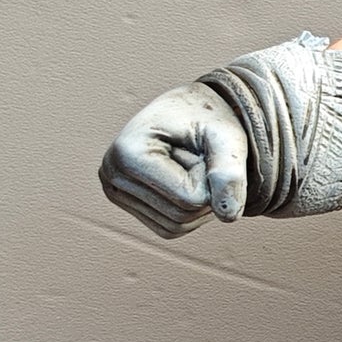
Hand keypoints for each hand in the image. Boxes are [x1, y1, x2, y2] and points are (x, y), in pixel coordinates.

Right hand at [98, 84, 247, 237]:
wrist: (191, 112)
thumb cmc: (208, 120)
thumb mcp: (227, 138)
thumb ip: (231, 173)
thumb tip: (228, 216)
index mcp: (128, 153)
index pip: (189, 197)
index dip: (212, 179)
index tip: (205, 149)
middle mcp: (111, 174)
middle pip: (181, 215)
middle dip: (206, 191)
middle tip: (201, 158)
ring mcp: (114, 192)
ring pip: (177, 226)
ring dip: (200, 202)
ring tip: (193, 167)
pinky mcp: (126, 204)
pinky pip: (170, 228)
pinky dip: (189, 211)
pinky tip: (186, 181)